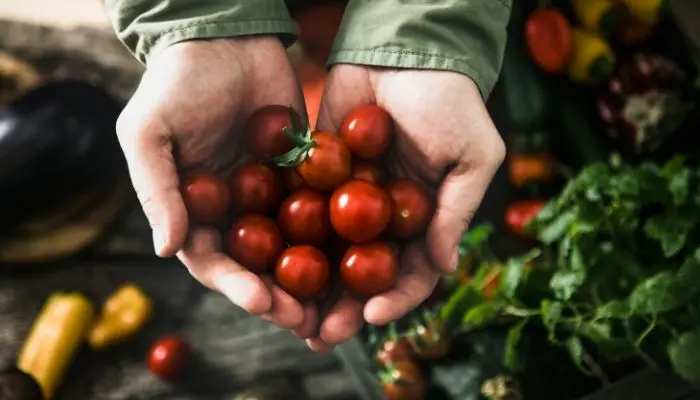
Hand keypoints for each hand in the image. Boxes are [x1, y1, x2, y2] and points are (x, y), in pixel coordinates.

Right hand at [116, 37, 308, 328]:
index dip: (236, 287)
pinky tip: (358, 255)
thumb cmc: (175, 83)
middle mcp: (233, 211)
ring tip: (337, 305)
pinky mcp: (301, 174)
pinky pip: (321, 207)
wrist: (225, 38)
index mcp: (194, 211)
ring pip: (293, 247)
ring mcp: (269, 195)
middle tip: (309, 321)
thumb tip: (164, 249)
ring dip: (313, 279)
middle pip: (259, 266)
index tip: (263, 303)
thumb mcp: (149, 133)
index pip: (214, 262)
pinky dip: (336, 235)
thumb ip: (156, 190)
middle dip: (281, 297)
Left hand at [303, 65, 505, 350]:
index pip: (411, 272)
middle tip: (319, 334)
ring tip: (285, 311)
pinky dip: (284, 237)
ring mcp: (348, 199)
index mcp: (424, 220)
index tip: (372, 316)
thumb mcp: (473, 155)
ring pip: (327, 252)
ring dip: (309, 286)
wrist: (405, 52)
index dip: (395, 298)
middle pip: (362, 273)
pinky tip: (265, 261)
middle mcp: (384, 218)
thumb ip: (458, 210)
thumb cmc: (453, 102)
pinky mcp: (315, 175)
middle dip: (342, 306)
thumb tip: (446, 267)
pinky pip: (300, 210)